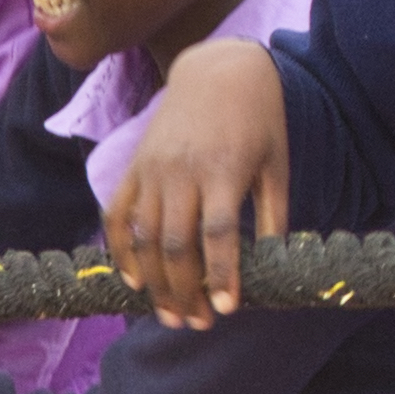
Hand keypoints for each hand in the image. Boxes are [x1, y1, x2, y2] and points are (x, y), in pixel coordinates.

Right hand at [103, 41, 291, 328]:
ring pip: (143, 237)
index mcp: (224, 170)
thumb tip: (271, 265)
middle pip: (174, 245)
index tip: (228, 310)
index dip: (221, 275)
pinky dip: (120, 251)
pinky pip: (117, 215)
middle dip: (185, 292)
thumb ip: (274, 215)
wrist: (219, 69)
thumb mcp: (277, 164)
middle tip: (197, 324)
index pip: (218, 234)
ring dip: (155, 283)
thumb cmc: (259, 119)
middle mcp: (182, 171)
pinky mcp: (134, 167)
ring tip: (170, 315)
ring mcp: (152, 169)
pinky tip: (134, 281)